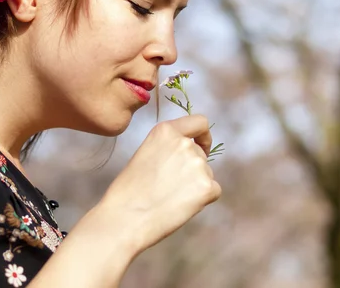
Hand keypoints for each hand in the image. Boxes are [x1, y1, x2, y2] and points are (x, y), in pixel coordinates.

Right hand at [98, 114, 221, 253]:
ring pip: (207, 174)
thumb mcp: (145, 154)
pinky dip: (202, 200)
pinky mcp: (207, 186)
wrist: (125, 218)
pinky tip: (179, 206)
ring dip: (195, 185)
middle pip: (201, 154)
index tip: (201, 145)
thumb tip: (189, 156)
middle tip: (169, 187)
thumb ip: (168, 148)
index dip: (203, 135)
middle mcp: (184, 143)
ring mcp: (198, 164)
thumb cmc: (129, 191)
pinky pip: (213, 191)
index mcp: (166, 131)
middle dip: (191, 169)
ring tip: (169, 198)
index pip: (199, 122)